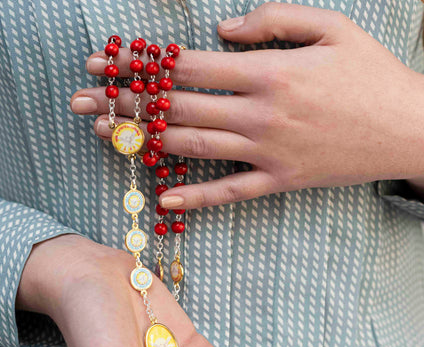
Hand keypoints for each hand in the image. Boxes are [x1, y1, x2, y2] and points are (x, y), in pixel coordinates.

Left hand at [70, 2, 423, 209]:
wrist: (406, 128)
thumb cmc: (370, 75)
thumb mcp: (331, 27)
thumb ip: (273, 21)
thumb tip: (220, 31)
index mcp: (268, 72)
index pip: (187, 66)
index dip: (140, 63)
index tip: (103, 61)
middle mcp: (259, 114)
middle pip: (177, 106)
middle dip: (125, 101)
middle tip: (81, 100)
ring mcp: (266, 152)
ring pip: (193, 146)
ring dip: (144, 141)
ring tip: (106, 137)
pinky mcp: (277, 181)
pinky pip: (229, 192)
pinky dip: (196, 197)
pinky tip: (163, 198)